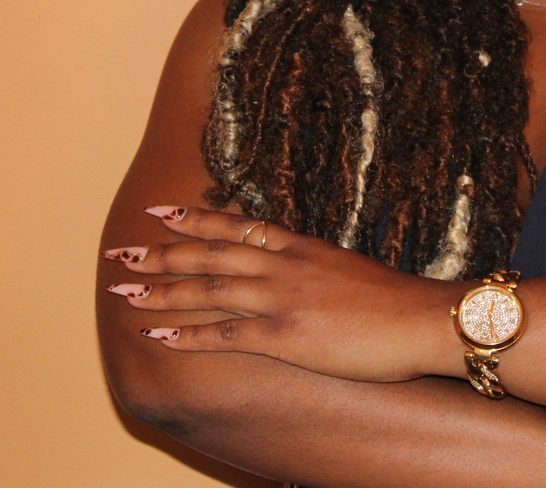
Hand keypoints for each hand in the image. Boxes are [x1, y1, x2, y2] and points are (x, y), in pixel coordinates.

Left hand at [102, 205, 465, 381]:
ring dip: (163, 288)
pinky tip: (159, 334)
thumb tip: (297, 264)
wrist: (423, 318)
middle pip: (211, 253)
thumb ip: (316, 265)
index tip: (160, 211)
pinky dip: (188, 333)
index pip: (236, 226)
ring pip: (209, 288)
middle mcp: (284, 266)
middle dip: (163, 251)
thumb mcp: (348, 268)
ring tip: (126, 288)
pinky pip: (226, 333)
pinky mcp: (285, 335)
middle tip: (122, 250)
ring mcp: (282, 299)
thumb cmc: (396, 301)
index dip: (195, 219)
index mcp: (301, 247)